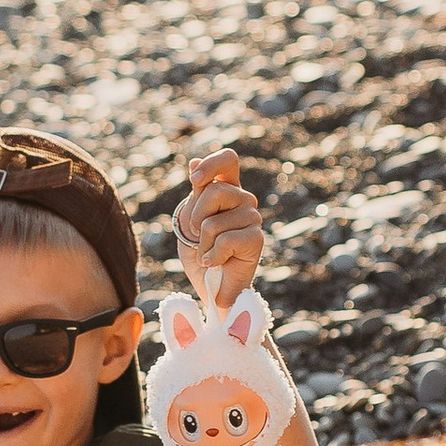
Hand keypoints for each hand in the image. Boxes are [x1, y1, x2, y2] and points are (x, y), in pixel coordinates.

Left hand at [176, 145, 263, 305]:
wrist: (210, 285)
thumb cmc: (199, 251)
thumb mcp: (190, 219)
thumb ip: (196, 193)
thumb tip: (194, 161)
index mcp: (228, 188)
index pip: (228, 160)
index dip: (211, 165)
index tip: (194, 180)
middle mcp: (243, 199)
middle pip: (214, 191)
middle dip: (195, 217)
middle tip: (197, 236)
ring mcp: (252, 218)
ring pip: (213, 221)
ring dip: (202, 242)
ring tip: (208, 252)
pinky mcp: (256, 239)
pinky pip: (224, 240)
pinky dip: (212, 255)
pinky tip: (215, 262)